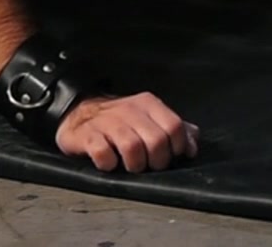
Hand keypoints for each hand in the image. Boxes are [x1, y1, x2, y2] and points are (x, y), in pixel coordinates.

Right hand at [55, 93, 198, 172]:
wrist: (79, 113)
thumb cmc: (121, 121)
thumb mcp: (150, 119)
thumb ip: (176, 130)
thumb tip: (192, 148)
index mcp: (149, 104)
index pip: (175, 127)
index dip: (176, 148)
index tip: (169, 156)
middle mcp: (130, 110)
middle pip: (156, 140)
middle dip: (157, 161)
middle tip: (149, 165)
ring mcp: (107, 122)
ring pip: (132, 147)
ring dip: (135, 165)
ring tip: (131, 166)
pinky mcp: (87, 136)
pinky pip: (103, 153)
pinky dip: (109, 164)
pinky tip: (109, 163)